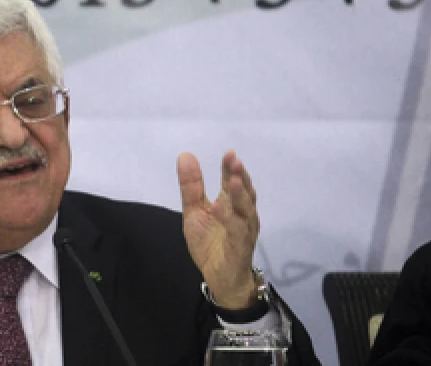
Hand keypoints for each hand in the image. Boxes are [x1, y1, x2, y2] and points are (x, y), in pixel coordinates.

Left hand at [177, 150, 259, 309]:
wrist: (220, 278)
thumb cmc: (210, 244)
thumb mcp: (194, 212)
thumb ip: (191, 187)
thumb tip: (185, 155)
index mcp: (231, 204)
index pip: (232, 181)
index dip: (230, 167)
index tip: (229, 152)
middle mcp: (243, 214)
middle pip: (244, 192)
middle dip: (239, 176)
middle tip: (234, 160)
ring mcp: (244, 230)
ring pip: (245, 210)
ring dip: (239, 195)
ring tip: (231, 180)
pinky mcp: (240, 247)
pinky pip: (236, 231)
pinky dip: (229, 219)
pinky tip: (218, 208)